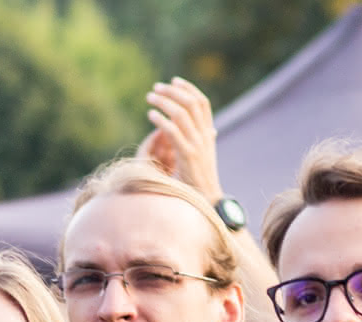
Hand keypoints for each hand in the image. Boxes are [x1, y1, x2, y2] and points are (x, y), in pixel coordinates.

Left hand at [138, 77, 224, 201]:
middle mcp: (205, 136)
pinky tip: (151, 115)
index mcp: (208, 134)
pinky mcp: (187, 156)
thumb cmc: (201, 180)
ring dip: (163, 102)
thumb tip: (211, 129)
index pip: (202, 102)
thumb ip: (206, 140)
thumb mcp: (206, 156)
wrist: (207, 200)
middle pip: (190, 103)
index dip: (188, 88)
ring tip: (150, 98)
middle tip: (156, 88)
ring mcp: (197, 145)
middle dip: (172, 91)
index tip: (174, 81)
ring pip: (181, 113)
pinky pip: (173, 131)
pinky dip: (161, 120)